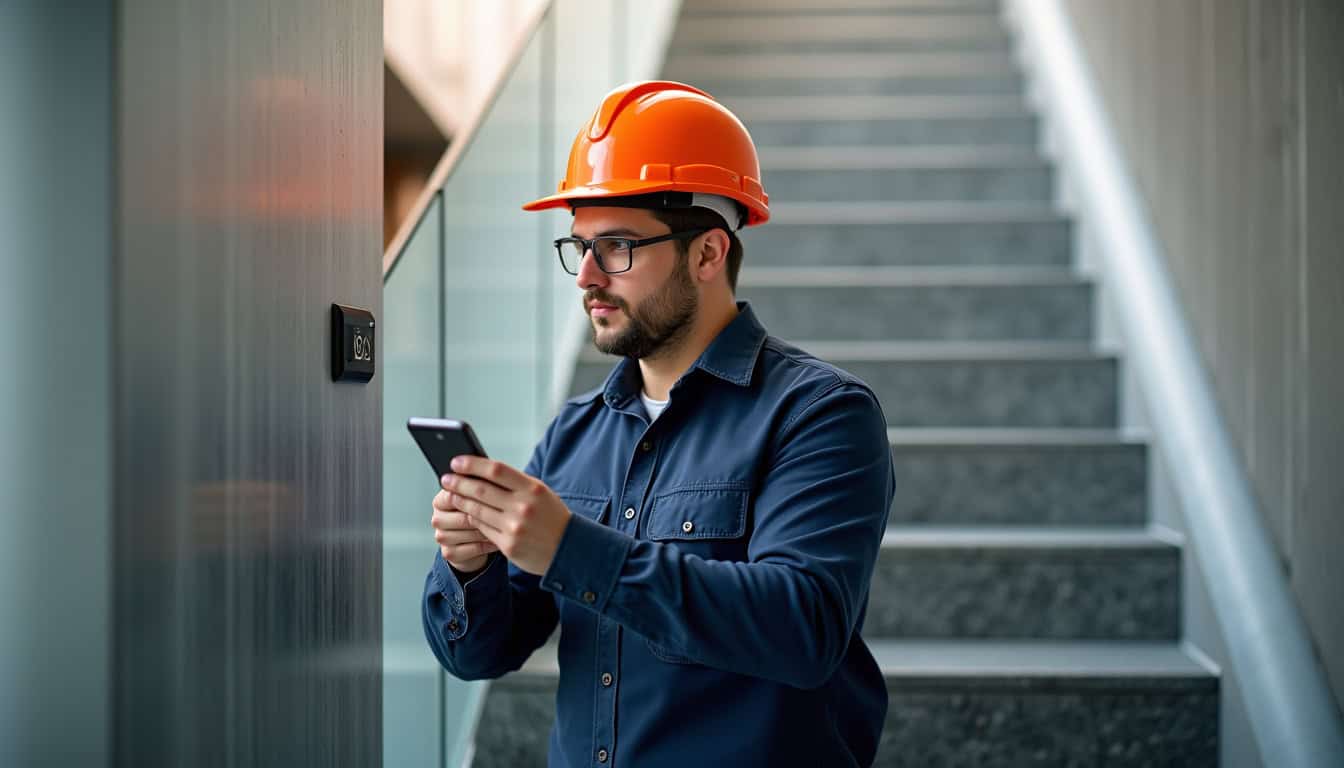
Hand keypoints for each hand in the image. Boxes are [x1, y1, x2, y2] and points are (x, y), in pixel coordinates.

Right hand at [432, 483, 497, 572]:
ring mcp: (442, 536)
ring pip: (467, 532)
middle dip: (484, 514)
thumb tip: (494, 472)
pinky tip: (499, 540)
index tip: (496, 494)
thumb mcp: (481, 495)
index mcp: (441, 499)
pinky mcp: (449, 552)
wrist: (475, 539)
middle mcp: (438, 517)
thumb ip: (482, 484)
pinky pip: (472, 548)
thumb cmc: (481, 512)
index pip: (453, 494)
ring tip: (504, 526)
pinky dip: (488, 544)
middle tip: (504, 513)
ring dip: (488, 530)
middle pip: (462, 515)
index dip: (474, 494)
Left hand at [439, 455, 572, 575]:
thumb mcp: (540, 493)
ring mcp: (515, 528)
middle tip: (446, 478)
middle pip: (482, 490)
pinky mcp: (508, 546)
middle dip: (459, 483)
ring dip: (460, 501)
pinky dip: (471, 519)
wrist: (569, 549)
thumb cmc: (551, 516)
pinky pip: (482, 529)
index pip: (497, 471)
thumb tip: (482, 471)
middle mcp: (523, 507)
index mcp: (533, 489)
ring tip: (450, 494)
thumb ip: (515, 483)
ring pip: (477, 510)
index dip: (473, 464)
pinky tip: (464, 513)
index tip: (456, 462)